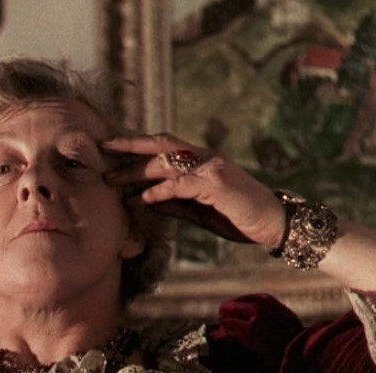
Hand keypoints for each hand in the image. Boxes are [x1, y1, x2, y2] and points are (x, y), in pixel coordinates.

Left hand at [102, 133, 284, 245]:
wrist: (273, 224)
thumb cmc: (238, 217)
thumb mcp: (198, 211)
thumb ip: (174, 203)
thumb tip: (145, 199)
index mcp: (201, 160)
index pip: (164, 146)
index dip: (136, 146)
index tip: (110, 150)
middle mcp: (205, 157)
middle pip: (161, 144)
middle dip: (130, 146)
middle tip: (101, 150)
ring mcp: (212, 167)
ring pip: (166, 162)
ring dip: (136, 171)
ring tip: (113, 180)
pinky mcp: (216, 184)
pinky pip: (181, 184)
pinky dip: (159, 191)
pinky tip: (142, 198)